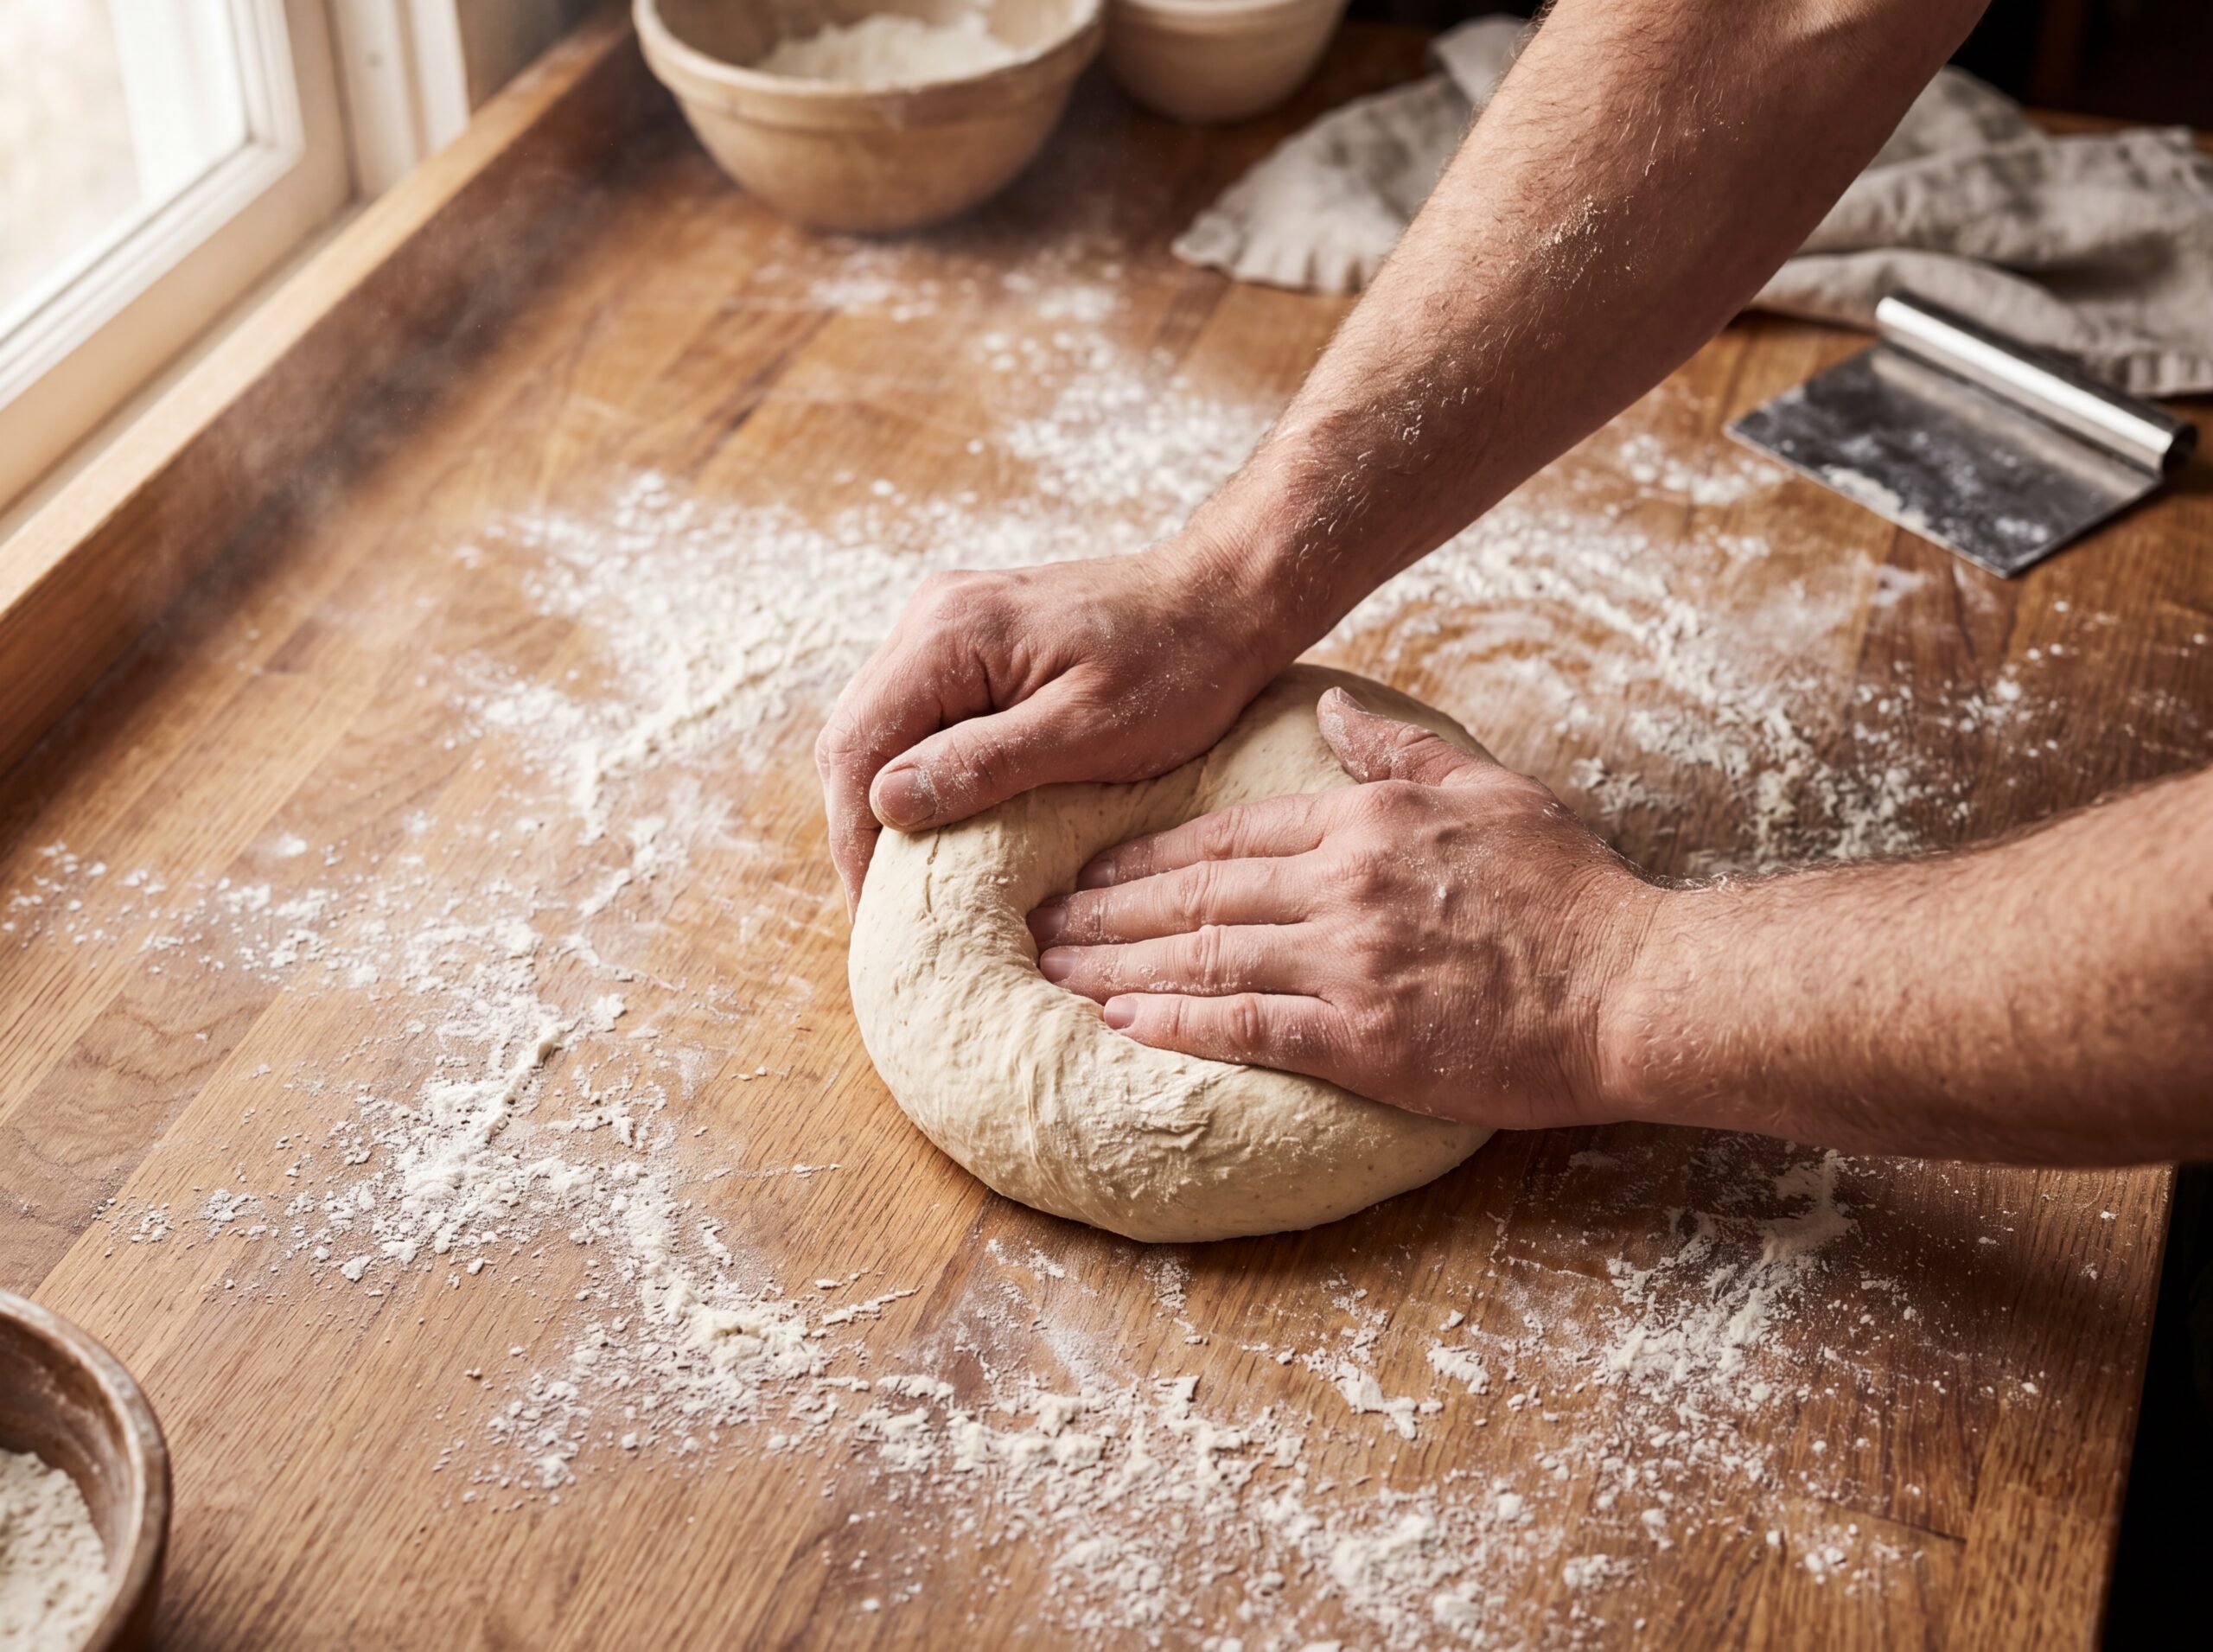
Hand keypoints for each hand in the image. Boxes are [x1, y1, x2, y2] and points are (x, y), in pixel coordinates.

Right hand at [816, 540, 1291, 911]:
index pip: (857, 747)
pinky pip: (915, 715)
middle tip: (885, 910)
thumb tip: (886, 804)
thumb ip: (984, 763)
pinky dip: (913, 772)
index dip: (856, 839)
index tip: (877, 915)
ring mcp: (947, 625)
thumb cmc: (1177, 666)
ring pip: (876, 727)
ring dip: (882, 803)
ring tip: (906, 879)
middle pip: (852, 736)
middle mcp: (931, 618)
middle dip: (860, 827)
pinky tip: (938, 822)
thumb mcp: (1088, 731)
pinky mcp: (971, 641)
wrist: (1223, 599)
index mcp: (949, 634)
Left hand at [1025, 688, 1660, 1129]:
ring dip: (1117, 967)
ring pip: (1203, 958)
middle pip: (1194, 896)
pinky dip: (1179, 1025)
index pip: (1225, 837)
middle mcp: (1340, 887)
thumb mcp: (1484, 787)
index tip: (1086, 870)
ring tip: (1053, 973)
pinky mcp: (1364, 1039)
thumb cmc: (1566, 889)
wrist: (1629, 984)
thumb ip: (1397, 749)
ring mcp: (1348, 964)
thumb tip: (1334, 709)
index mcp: (1363, 824)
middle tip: (1035, 925)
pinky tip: (1122, 1025)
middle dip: (1105, 911)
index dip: (1144, 856)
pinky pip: (1248, 1028)